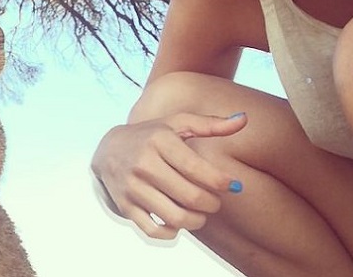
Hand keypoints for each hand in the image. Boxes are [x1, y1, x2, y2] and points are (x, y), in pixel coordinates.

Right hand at [91, 112, 246, 238]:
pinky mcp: (125, 206)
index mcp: (159, 140)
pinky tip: (179, 222)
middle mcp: (144, 163)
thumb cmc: (152, 135)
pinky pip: (154, 231)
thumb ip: (211, 124)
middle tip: (216, 201)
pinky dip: (172, 232)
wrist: (108, 149)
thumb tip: (244, 119)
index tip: (232, 185)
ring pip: (175, 217)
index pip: (196, 168)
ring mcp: (132, 187)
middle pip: (191, 196)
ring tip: (201, 213)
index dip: (221, 181)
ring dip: (197, 221)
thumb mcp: (177, 123)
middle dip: (212, 203)